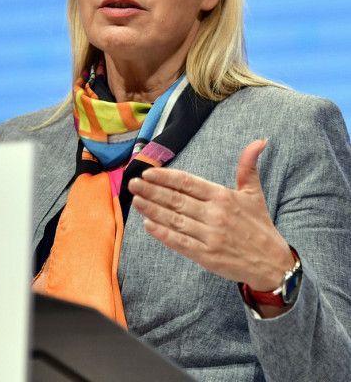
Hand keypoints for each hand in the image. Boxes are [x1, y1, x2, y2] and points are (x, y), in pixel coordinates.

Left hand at [129, 139, 294, 290]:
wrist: (272, 263)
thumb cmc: (259, 225)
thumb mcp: (254, 193)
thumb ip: (248, 166)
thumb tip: (260, 141)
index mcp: (223, 197)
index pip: (188, 183)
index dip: (166, 177)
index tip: (148, 173)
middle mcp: (215, 215)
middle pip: (176, 200)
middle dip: (152, 191)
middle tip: (133, 183)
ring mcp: (210, 236)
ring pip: (174, 220)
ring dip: (152, 210)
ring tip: (136, 201)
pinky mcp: (206, 256)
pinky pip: (180, 242)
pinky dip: (163, 234)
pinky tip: (148, 225)